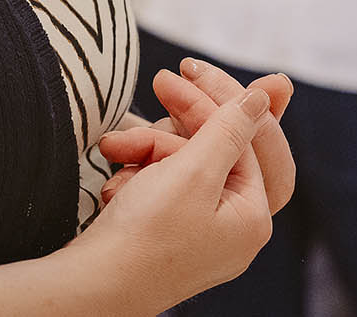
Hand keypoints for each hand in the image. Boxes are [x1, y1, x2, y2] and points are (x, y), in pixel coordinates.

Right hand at [71, 88, 277, 311]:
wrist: (92, 285)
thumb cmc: (146, 234)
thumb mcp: (194, 171)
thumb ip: (229, 128)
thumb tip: (264, 96)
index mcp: (251, 217)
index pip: (245, 139)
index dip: (215, 101)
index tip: (185, 70)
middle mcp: (231, 228)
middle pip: (214, 150)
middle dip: (177, 124)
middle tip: (159, 84)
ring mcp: (198, 232)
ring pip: (180, 165)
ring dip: (146, 150)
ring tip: (115, 150)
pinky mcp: (165, 233)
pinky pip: (160, 186)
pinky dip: (136, 175)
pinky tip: (114, 182)